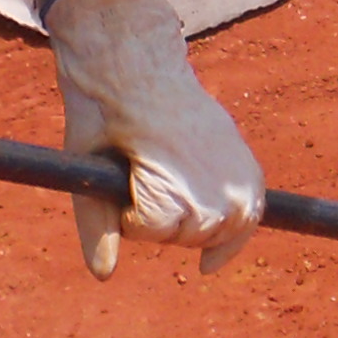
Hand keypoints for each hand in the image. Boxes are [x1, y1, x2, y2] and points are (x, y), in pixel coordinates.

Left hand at [43, 0, 265, 278]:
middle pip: (188, 235)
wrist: (140, 62)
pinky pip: (250, 216)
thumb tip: (103, 275)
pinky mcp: (248, 166)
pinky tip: (209, 262)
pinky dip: (234, 234)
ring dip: (194, 223)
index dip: (128, 214)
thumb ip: (95, 224)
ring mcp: (238, 172)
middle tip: (144, 171)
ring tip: (169, 182)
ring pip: (218, 230)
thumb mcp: (87, 163)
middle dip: (160, 219)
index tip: (123, 175)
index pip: (151, 230)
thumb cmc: (105, 111)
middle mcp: (216, 179)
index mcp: (175, 175)